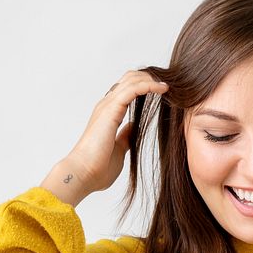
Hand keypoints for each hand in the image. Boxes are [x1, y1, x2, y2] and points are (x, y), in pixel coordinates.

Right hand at [59, 69, 168, 195]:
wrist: (84, 173)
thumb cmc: (98, 167)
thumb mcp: (119, 149)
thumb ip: (125, 137)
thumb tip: (133, 127)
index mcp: (109, 114)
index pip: (127, 90)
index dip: (144, 86)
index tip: (163, 92)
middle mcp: (107, 106)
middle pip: (129, 80)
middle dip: (149, 78)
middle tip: (168, 85)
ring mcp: (107, 106)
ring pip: (131, 80)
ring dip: (151, 80)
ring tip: (168, 85)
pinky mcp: (111, 110)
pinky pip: (132, 89)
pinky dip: (148, 86)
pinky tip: (162, 89)